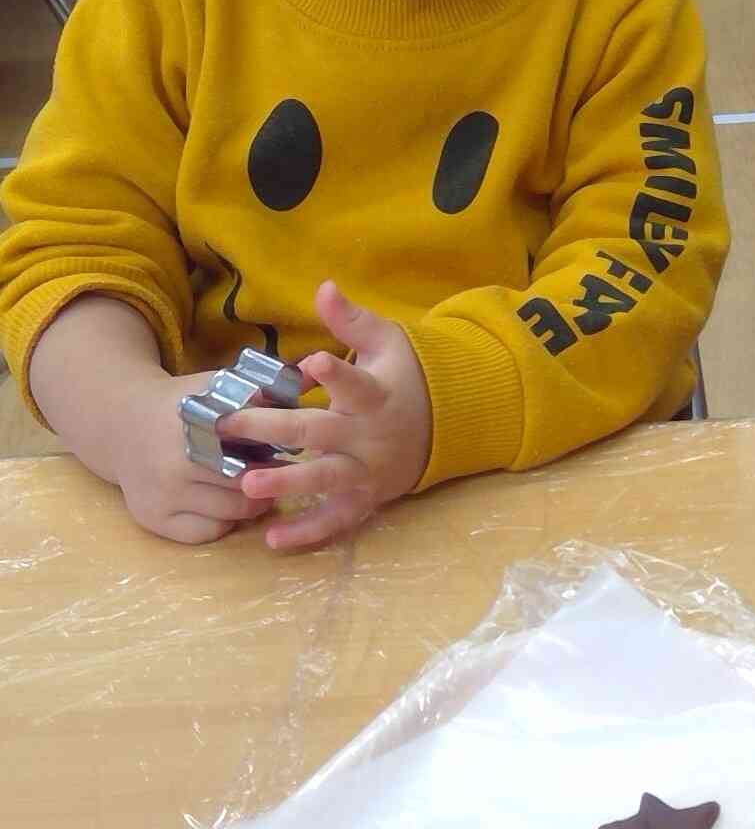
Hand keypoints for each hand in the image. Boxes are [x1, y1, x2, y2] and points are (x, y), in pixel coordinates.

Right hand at [97, 368, 277, 543]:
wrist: (121, 423)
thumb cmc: (181, 405)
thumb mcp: (215, 388)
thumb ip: (257, 392)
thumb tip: (304, 393)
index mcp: (194, 431)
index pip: (253, 454)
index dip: (276, 457)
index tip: (289, 453)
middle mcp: (173, 467)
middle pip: (245, 489)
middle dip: (268, 482)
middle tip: (277, 474)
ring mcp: (160, 497)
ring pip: (229, 515)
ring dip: (250, 504)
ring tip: (256, 486)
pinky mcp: (151, 519)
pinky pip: (204, 533)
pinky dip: (223, 522)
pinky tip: (226, 503)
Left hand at [219, 282, 430, 550]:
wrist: (450, 427)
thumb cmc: (406, 379)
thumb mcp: (387, 344)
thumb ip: (351, 322)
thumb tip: (323, 287)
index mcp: (377, 395)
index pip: (357, 384)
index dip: (336, 374)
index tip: (311, 361)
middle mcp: (371, 436)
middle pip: (321, 434)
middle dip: (275, 431)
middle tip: (230, 426)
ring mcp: (369, 470)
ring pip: (326, 479)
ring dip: (288, 484)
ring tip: (248, 486)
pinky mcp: (366, 497)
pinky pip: (336, 518)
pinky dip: (307, 531)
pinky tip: (272, 540)